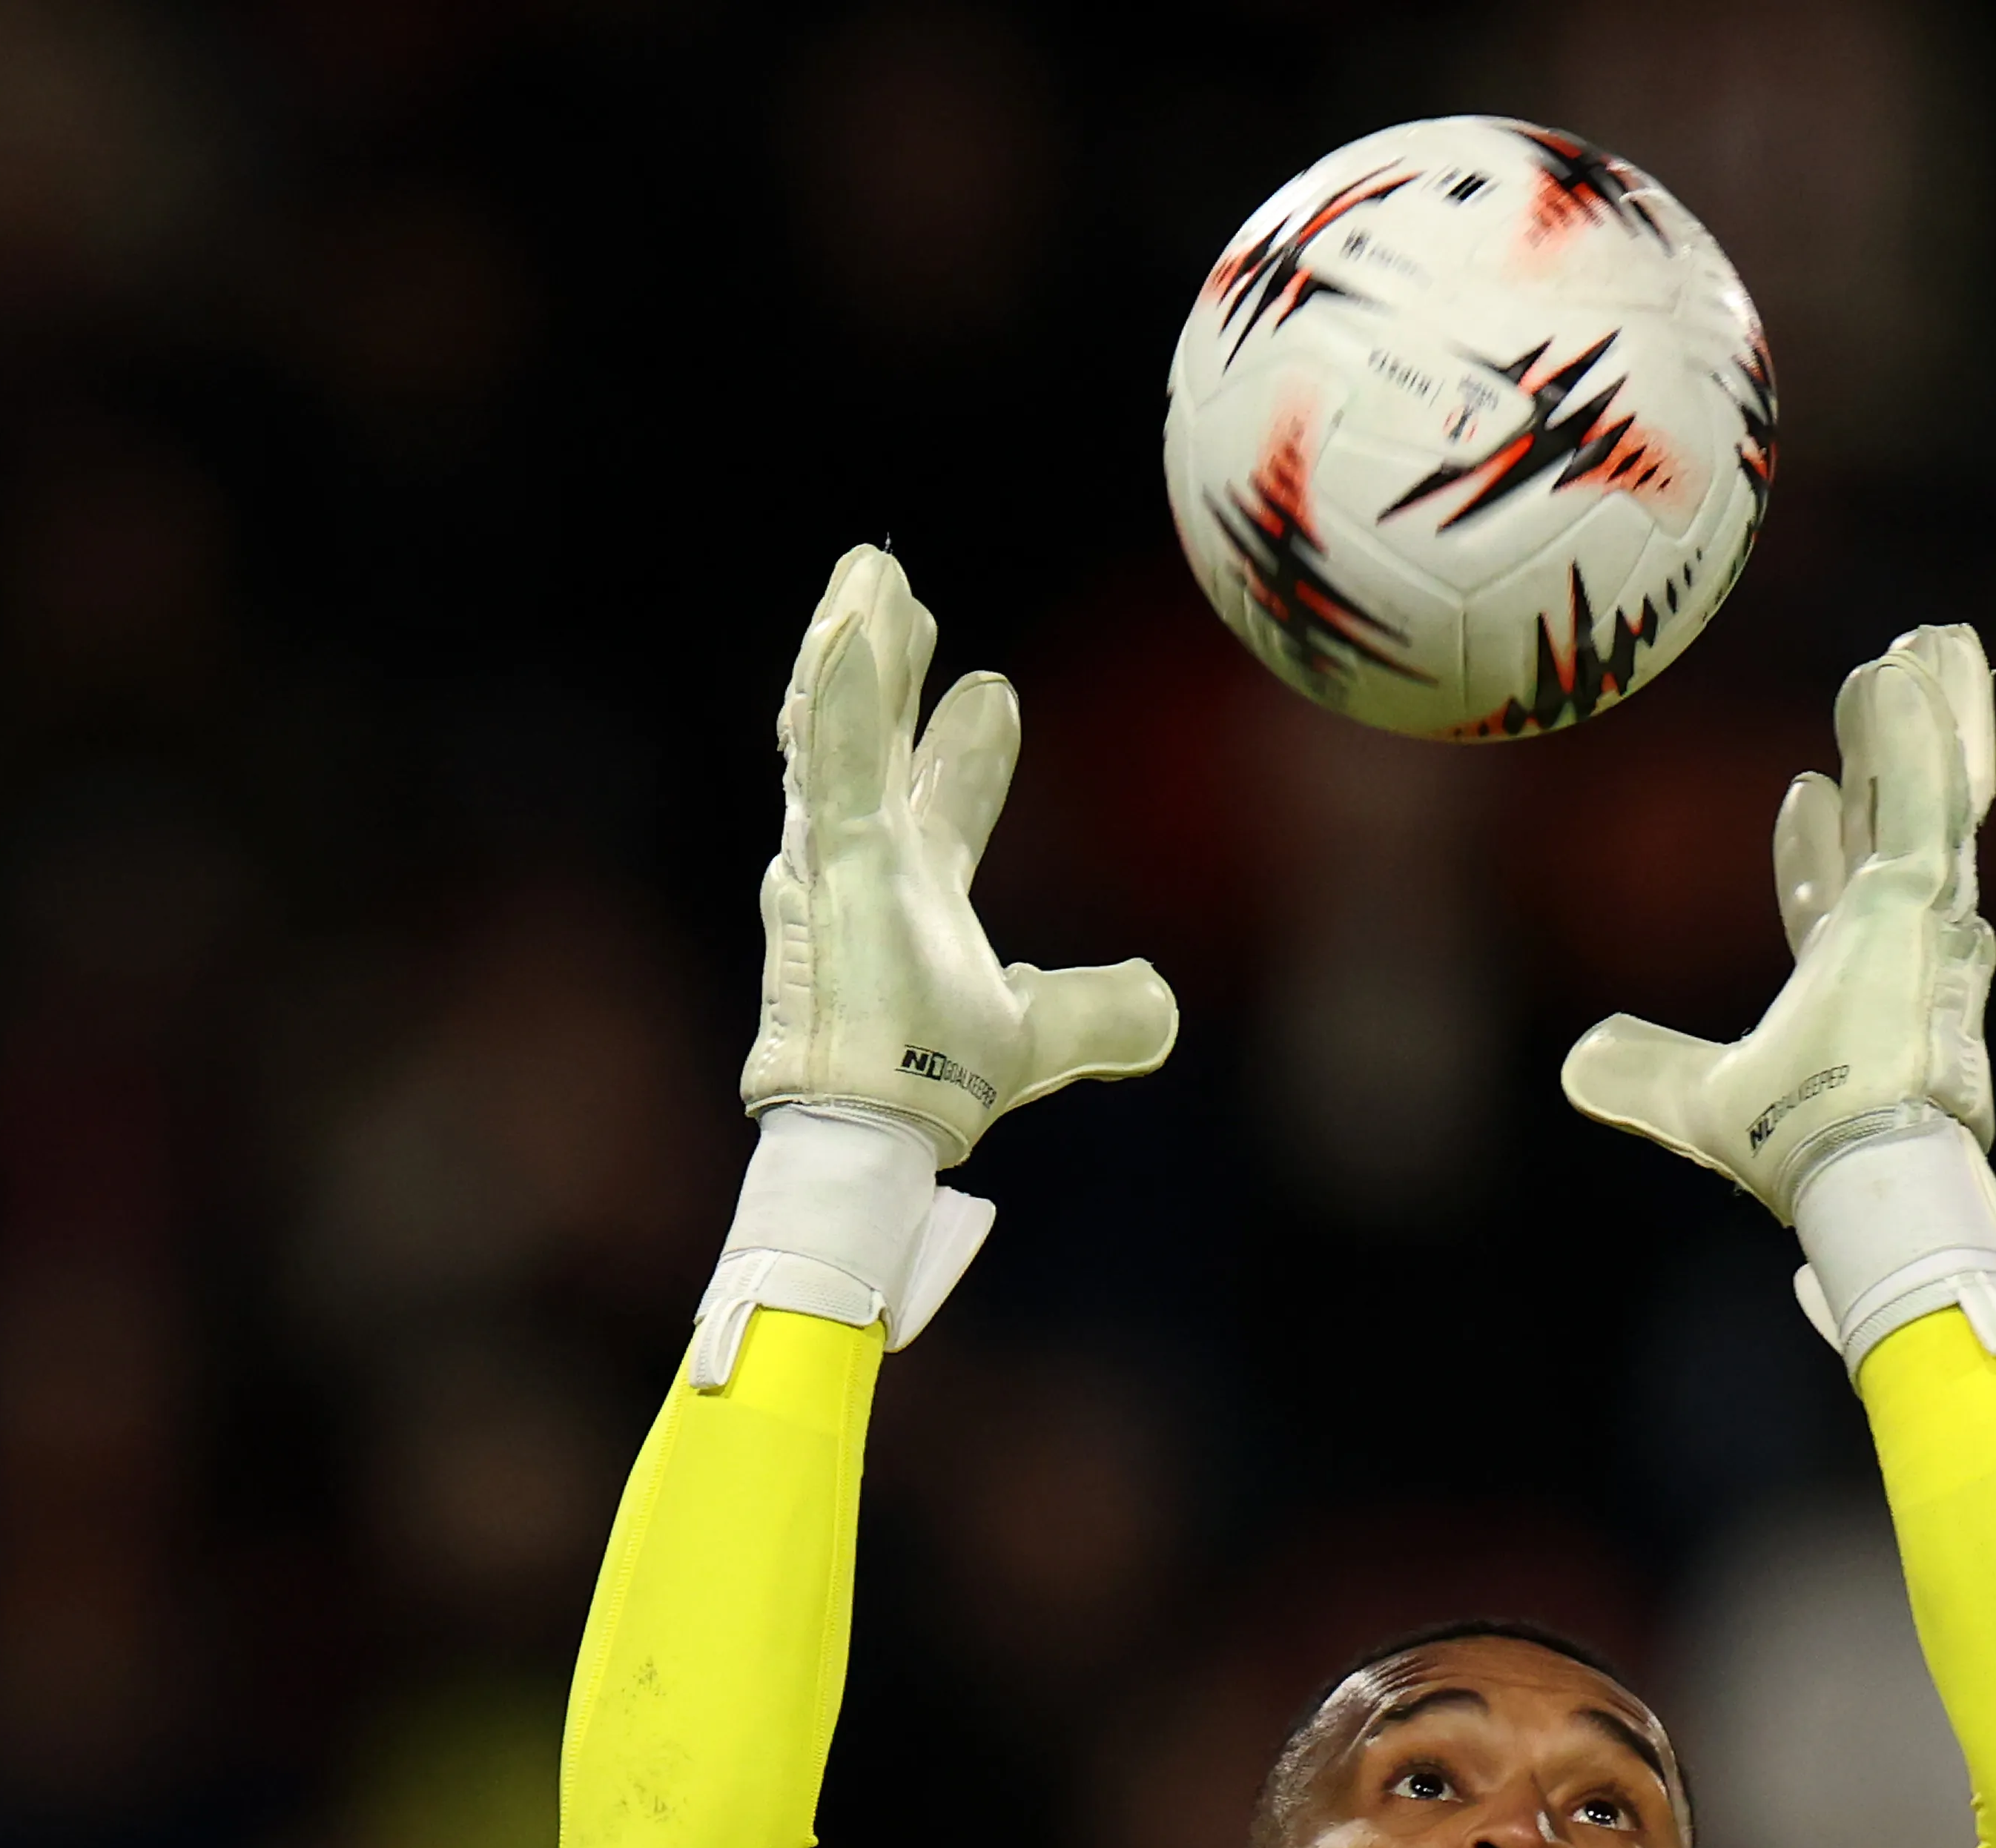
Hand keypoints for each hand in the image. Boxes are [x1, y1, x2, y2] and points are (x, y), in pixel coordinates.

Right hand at [745, 544, 1176, 1166]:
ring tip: (869, 571)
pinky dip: (841, 690)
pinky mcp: (835, 856)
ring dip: (854, 641)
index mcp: (911, 889)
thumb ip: (1099, 1012)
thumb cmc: (933, 1084)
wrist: (886, 1129)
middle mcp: (866, 859)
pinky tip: (853, 623)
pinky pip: (834, 756)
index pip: (942, 798)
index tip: (993, 688)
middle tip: (894, 590)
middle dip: (886, 664)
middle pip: (876, 737)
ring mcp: (842, 852)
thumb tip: (1160, 1000)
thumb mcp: (1040, 1036)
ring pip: (840, 724)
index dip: (968, 747)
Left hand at [1558, 623, 1995, 1216]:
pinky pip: (1926, 796)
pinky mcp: (1929, 899)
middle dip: (1896, 752)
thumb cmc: (1798, 1150)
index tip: (1804, 788)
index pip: (1831, 893)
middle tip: (1896, 685)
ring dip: (1931, 713)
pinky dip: (1920, 733)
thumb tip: (1578, 1062)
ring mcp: (1924, 916)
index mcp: (1847, 983)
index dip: (1816, 846)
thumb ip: (1642, 1074)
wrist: (1857, 1167)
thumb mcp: (1695, 1103)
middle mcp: (1896, 940)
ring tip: (1932, 641)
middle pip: (1898, 819)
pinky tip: (1908, 668)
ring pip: (1931, 789)